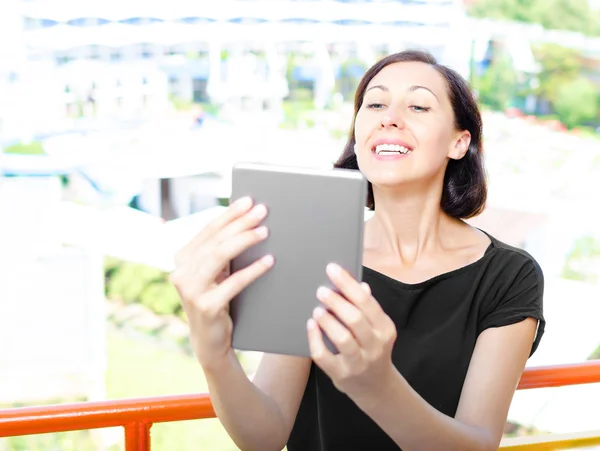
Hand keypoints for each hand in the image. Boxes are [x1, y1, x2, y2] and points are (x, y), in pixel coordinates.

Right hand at [170, 197, 273, 369]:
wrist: (211, 342)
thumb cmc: (218, 300)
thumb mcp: (215, 273)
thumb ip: (221, 250)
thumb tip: (247, 219)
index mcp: (182, 258)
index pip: (208, 230)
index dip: (229, 214)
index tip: (248, 201)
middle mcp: (181, 272)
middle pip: (216, 240)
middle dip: (241, 223)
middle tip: (262, 211)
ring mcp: (190, 290)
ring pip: (220, 256)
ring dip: (245, 240)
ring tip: (265, 231)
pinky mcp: (205, 306)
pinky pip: (233, 282)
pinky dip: (252, 270)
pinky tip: (269, 261)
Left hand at [307, 263, 396, 402]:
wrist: (375, 386)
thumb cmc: (370, 348)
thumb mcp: (376, 328)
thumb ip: (366, 307)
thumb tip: (359, 284)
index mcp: (385, 328)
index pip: (367, 302)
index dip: (348, 284)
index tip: (332, 269)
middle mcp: (375, 345)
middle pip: (355, 319)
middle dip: (336, 302)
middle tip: (321, 290)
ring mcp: (359, 362)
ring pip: (342, 338)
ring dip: (327, 321)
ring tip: (317, 309)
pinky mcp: (341, 374)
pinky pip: (324, 356)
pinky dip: (315, 339)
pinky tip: (310, 325)